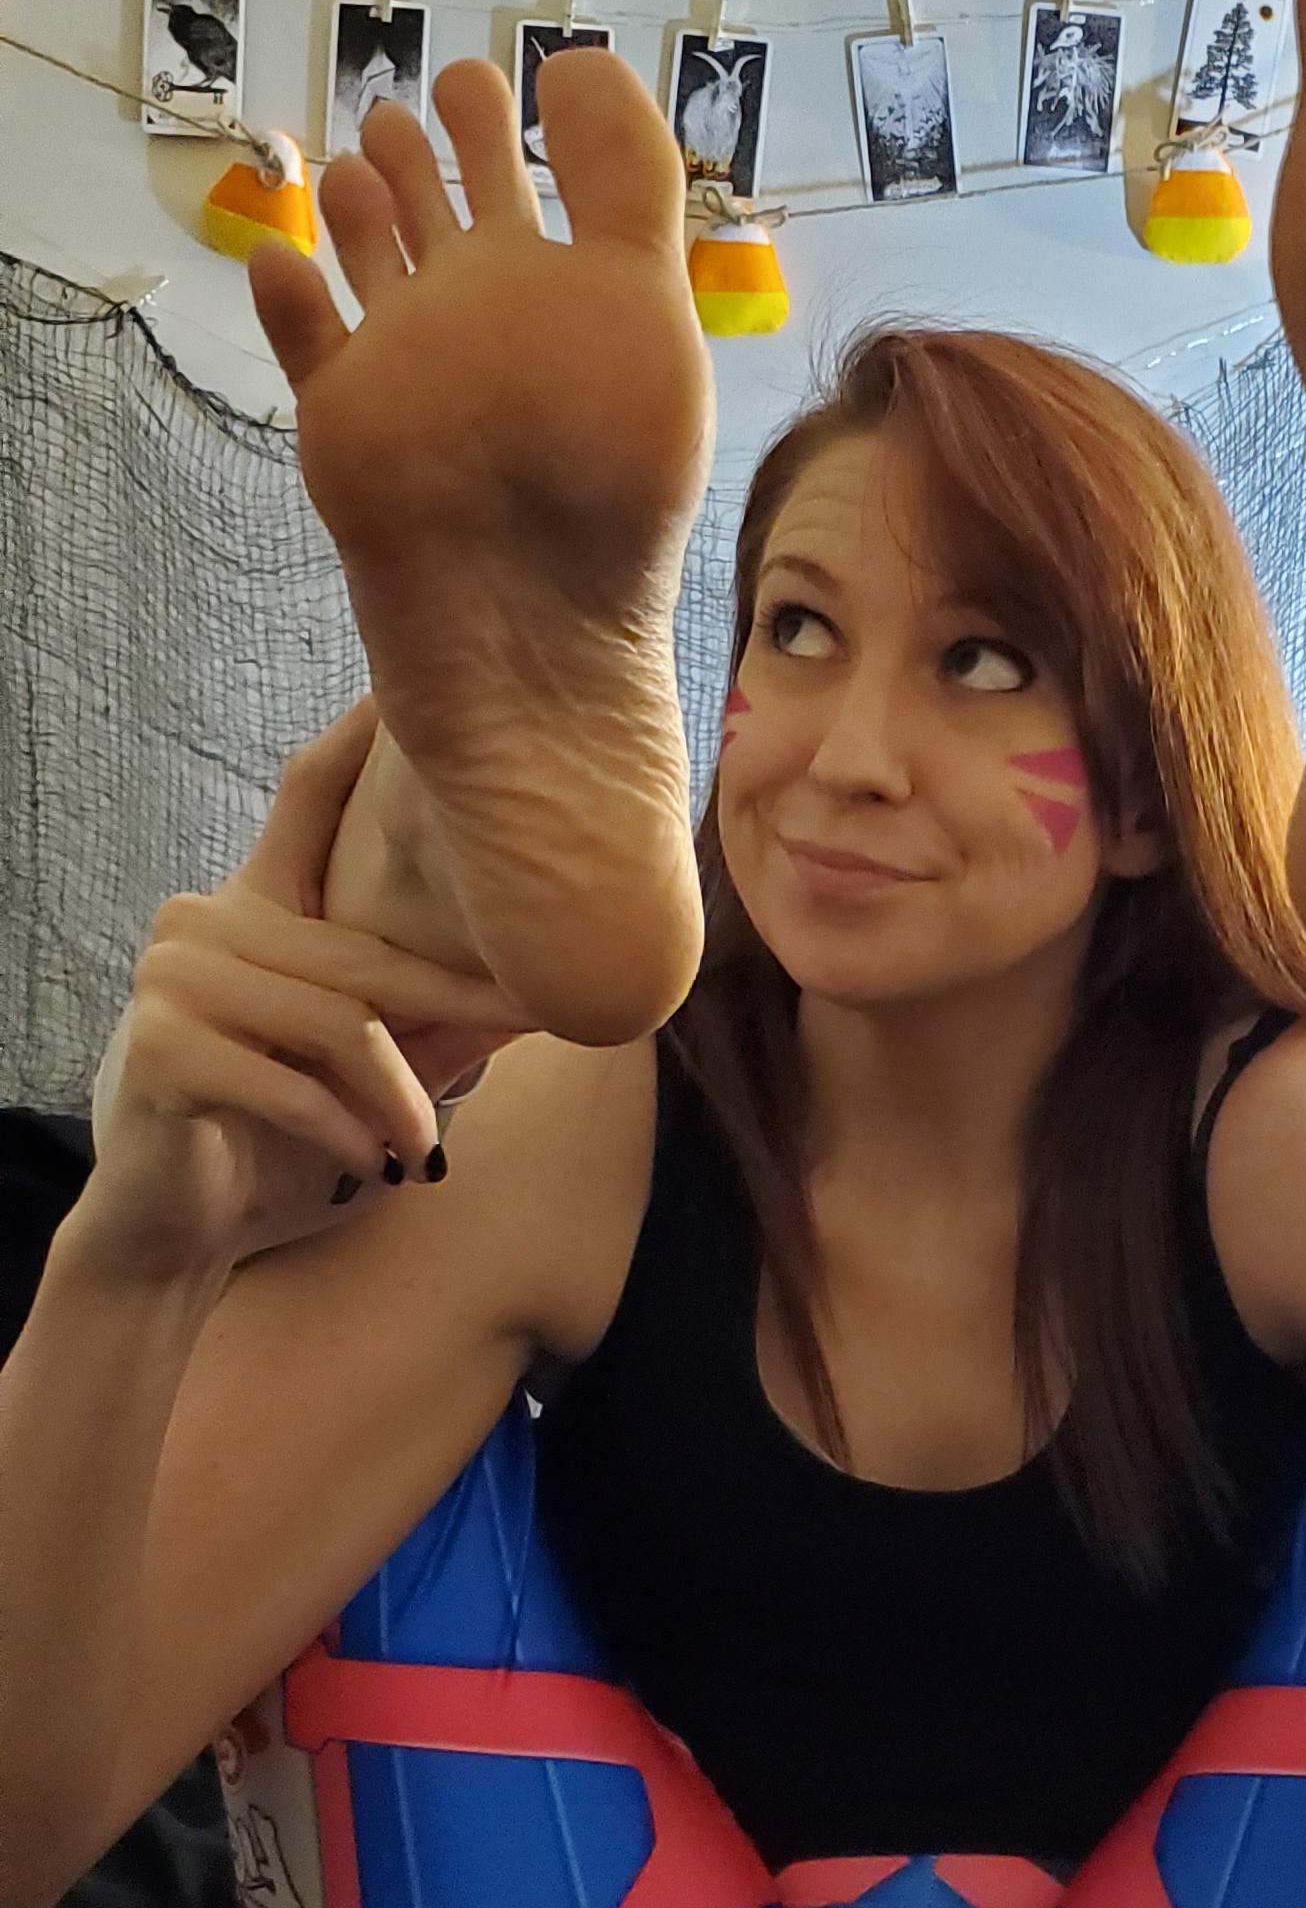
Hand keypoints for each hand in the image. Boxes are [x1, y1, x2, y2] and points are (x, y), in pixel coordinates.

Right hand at [84, 696, 530, 1286]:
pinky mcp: (160, 1047)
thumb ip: (435, 1024)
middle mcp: (202, 922)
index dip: (357, 735)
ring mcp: (171, 979)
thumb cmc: (277, 1145)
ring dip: (396, 1095)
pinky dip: (342, 1128)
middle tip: (536, 1023)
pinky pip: (288, 1081)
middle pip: (358, 950)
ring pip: (334, 1021)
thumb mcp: (370, 1079)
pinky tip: (371, 1162)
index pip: (306, 799)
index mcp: (252, 907)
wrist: (176, 1231)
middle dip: (454, 996)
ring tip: (422, 1148)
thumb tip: (544, 987)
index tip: (413, 676)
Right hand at [244, 50, 715, 660]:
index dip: (540, 128)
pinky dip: (292, 300)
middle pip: (455, 220)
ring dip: (366, 210)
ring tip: (360, 155)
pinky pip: (311, 347)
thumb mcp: (642, 302)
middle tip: (423, 92)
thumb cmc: (606, 477)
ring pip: (381, 269)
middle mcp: (488, 325)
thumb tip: (579, 62)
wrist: (524, 624)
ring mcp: (413, 373)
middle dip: (437, 155)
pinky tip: (280, 257)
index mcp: (568, 294)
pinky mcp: (346, 426)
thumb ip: (623, 179)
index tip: (539, 70)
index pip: (551, 189)